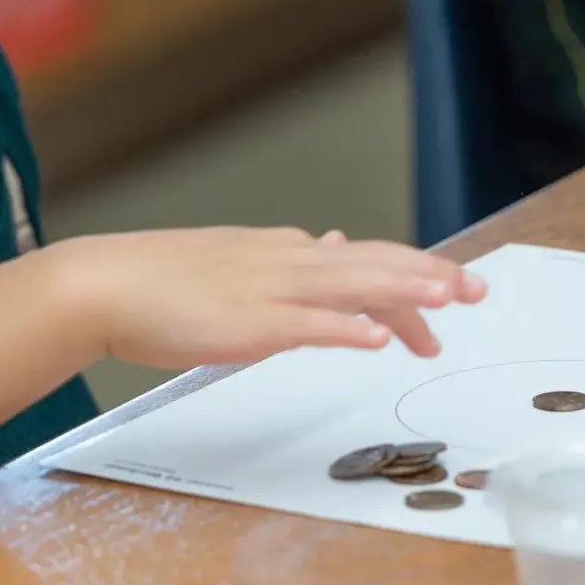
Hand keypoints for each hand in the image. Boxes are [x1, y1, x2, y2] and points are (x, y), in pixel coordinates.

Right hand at [56, 227, 485, 368]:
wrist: (104, 284)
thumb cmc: (166, 282)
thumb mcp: (243, 260)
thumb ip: (295, 259)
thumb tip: (338, 244)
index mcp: (289, 252)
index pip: (368, 259)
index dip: (417, 270)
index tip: (456, 287)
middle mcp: (288, 263)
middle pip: (374, 266)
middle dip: (431, 277)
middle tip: (479, 290)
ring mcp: (269, 292)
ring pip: (351, 287)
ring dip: (404, 292)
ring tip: (448, 300)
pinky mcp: (246, 325)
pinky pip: (306, 326)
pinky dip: (345, 330)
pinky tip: (376, 340)